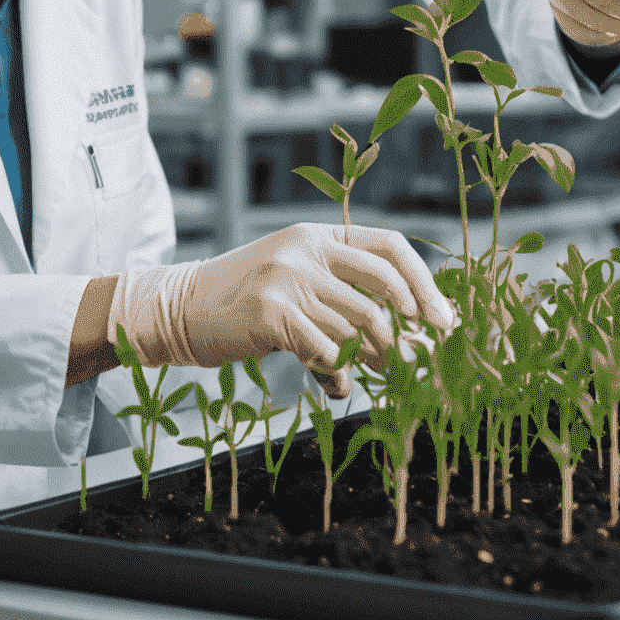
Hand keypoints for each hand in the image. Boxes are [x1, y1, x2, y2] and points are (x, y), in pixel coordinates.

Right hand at [184, 223, 456, 398]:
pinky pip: (326, 350)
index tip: (441, 319)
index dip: (422, 282)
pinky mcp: (271, 311)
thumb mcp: (295, 283)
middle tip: (422, 359)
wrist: (178, 309)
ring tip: (382, 374)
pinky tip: (336, 384)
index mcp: (319, 235)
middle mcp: (308, 249)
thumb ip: (341, 300)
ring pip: (357, 324)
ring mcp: (289, 277)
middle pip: (382, 288)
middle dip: (410, 326)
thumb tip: (401, 339)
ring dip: (377, 357)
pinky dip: (339, 372)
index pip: (389, 246)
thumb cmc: (243, 304)